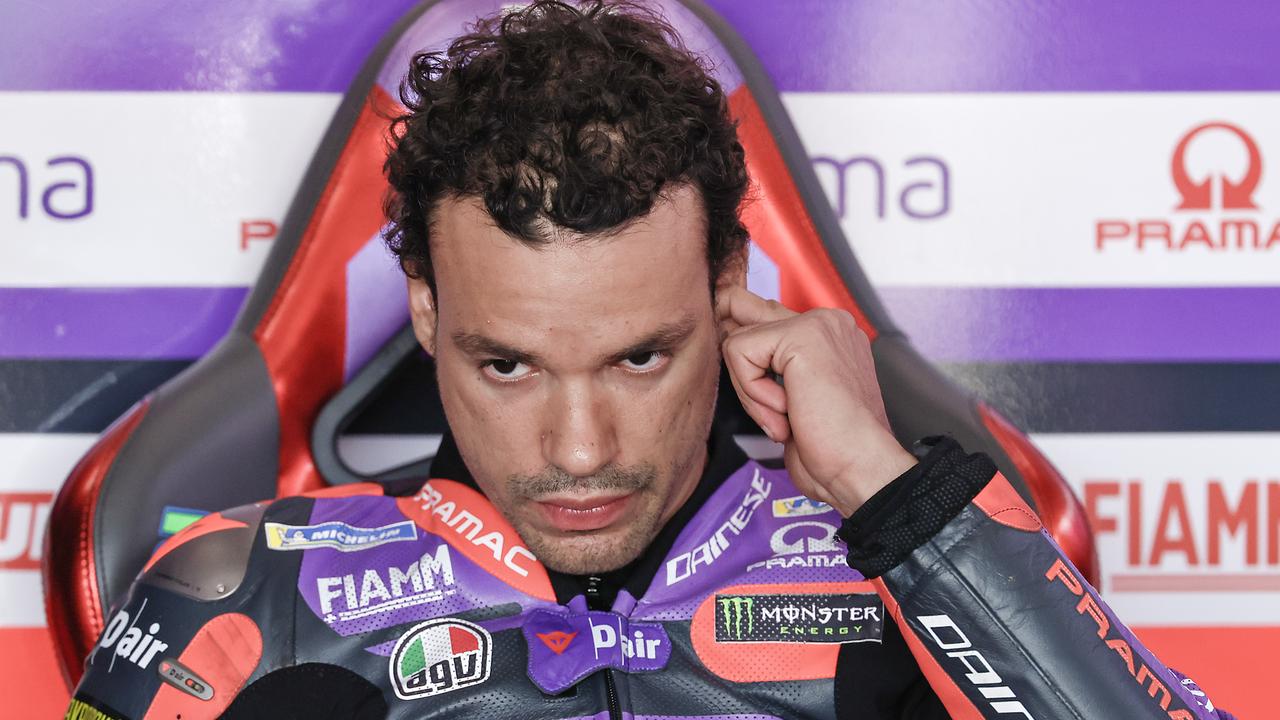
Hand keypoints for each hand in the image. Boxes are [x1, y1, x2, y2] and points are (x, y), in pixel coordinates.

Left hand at [717, 284, 916, 516]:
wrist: (859, 468)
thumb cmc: (831, 448)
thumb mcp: (791, 400)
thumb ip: (768, 366)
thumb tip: (728, 337)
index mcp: (828, 335)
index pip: (764, 316)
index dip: (746, 349)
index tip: (749, 375)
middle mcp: (826, 322)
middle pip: (744, 310)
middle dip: (741, 364)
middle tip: (768, 400)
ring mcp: (816, 324)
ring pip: (738, 341)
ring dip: (751, 392)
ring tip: (786, 418)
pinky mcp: (801, 335)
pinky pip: (739, 351)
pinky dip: (752, 392)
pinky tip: (787, 411)